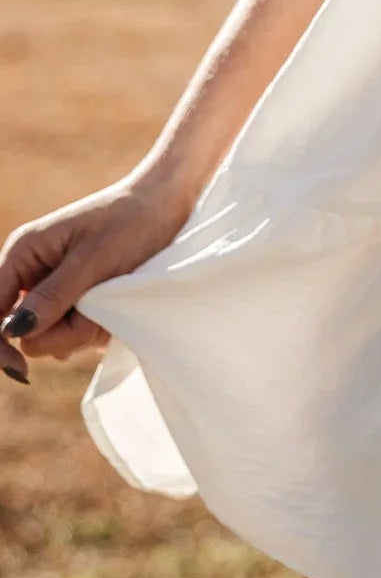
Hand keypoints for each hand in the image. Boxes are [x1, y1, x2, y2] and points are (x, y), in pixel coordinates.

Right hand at [0, 174, 195, 382]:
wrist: (167, 207)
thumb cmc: (131, 223)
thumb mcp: (94, 260)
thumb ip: (54, 295)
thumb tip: (14, 330)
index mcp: (23, 253)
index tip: (21, 371)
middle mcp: (30, 274)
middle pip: (27, 333)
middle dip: (64, 331)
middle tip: (98, 307)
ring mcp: (52, 290)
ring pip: (53, 337)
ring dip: (84, 329)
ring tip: (111, 297)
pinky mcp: (73, 302)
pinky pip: (73, 334)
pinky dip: (95, 328)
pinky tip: (114, 305)